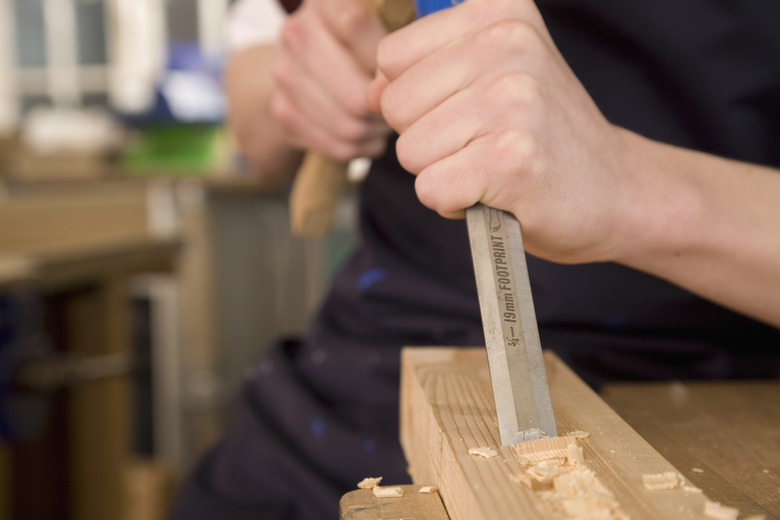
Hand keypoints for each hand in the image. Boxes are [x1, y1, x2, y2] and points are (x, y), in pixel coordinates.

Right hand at [271, 0, 391, 160]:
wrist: (309, 67)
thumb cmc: (364, 47)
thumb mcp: (384, 30)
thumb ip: (397, 47)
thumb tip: (394, 86)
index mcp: (325, 2)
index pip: (356, 23)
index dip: (386, 60)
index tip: (401, 72)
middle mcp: (297, 33)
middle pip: (357, 94)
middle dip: (386, 110)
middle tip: (398, 107)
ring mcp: (285, 75)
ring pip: (350, 126)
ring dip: (376, 131)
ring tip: (382, 119)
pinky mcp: (283, 112)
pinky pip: (339, 146)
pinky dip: (362, 147)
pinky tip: (366, 133)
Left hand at [368, 0, 640, 263]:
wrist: (615, 190)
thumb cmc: (543, 136)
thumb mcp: (490, 78)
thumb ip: (425, 72)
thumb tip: (369, 90)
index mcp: (498, 12)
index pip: (391, 58)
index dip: (416, 99)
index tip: (466, 111)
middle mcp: (507, 44)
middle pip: (394, 105)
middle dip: (424, 140)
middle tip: (480, 146)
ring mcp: (512, 100)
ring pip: (409, 152)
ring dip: (441, 173)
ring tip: (490, 168)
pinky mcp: (512, 158)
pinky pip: (431, 189)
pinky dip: (454, 204)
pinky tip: (495, 194)